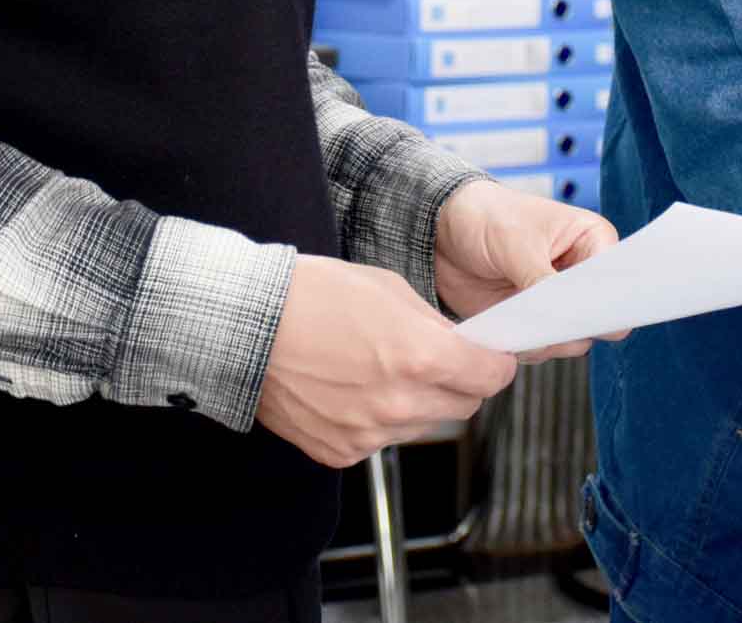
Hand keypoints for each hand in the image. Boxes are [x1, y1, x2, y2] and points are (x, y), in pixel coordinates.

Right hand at [256, 255, 517, 468]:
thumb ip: (434, 325)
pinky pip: (380, 440)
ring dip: (418, 402)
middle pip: (464, 406)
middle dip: (460, 382)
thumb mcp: (390, 288)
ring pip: (423, 425)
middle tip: (438, 361)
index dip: (495, 363)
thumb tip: (462, 347)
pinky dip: (377, 420)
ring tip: (379, 369)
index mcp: (422, 356)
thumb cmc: (312, 295)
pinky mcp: (341, 452)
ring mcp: (370, 433)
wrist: (246, 327)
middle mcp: (401, 404)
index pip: (491, 377)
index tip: (490, 357)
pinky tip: (350, 389)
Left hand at [432, 179, 623, 358]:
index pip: (619, 277)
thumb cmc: (486, 217)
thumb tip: (559, 316)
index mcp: (592, 241)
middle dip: (575, 325)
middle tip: (546, 320)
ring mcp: (557, 303)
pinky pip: (542, 348)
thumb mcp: (516, 243)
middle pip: (601, 318)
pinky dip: (525, 347)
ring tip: (517, 321)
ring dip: (547, 340)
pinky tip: (505, 330)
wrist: (442, 233)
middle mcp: (581, 276)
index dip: (609, 298)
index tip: (585, 310)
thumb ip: (541, 280)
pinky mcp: (532, 323)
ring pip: (572, 340)